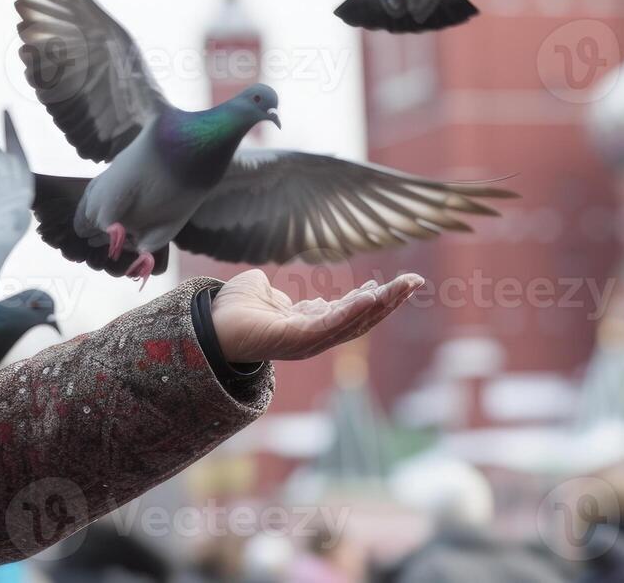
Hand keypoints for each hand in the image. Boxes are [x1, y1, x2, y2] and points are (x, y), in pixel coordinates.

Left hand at [210, 269, 423, 361]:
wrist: (208, 326)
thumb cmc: (230, 310)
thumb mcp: (258, 293)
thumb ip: (273, 292)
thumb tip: (277, 293)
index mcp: (306, 324)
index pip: (347, 312)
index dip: (370, 299)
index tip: (390, 286)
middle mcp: (312, 336)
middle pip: (360, 318)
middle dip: (389, 301)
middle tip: (414, 282)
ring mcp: (308, 341)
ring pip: (354, 322)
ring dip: (382, 304)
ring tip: (404, 286)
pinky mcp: (299, 340)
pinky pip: (333, 324)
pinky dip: (353, 311)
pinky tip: (372, 296)